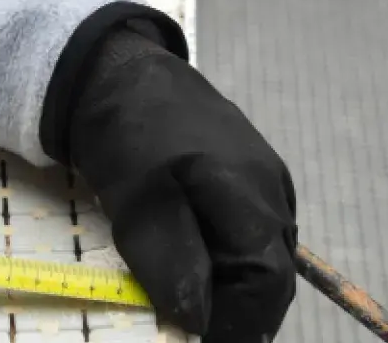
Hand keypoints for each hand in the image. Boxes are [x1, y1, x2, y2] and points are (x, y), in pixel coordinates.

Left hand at [66, 27, 296, 341]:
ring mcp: (265, 184)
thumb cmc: (124, 130)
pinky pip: (243, 234)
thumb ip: (171, 261)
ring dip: (223, 283)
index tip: (194, 338)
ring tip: (176, 291)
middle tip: (181, 323)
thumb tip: (199, 321)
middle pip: (267, 277)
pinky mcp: (246, 179)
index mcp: (254, 198)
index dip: (237, 324)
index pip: (266, 287)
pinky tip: (182, 255)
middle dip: (229, 308)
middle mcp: (273, 193)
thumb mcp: (136, 199)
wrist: (113, 71)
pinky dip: (219, 257)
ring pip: (256, 258)